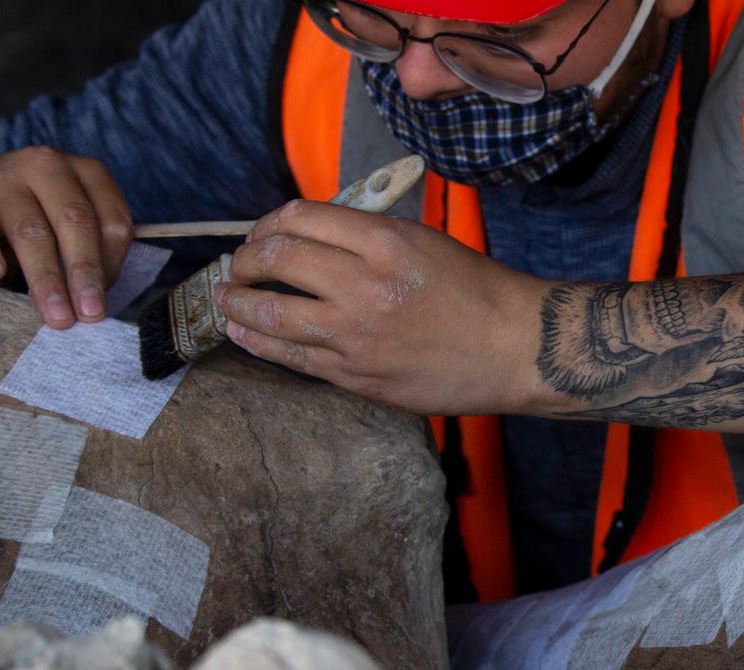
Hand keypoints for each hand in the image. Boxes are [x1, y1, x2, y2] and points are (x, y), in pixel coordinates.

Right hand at [0, 146, 132, 327]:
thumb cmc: (32, 222)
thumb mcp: (70, 230)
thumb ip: (92, 252)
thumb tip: (98, 300)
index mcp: (85, 172)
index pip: (112, 218)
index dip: (113, 263)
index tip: (104, 300)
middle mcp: (46, 166)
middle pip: (74, 220)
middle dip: (84, 272)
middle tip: (90, 315)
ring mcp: (1, 176)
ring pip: (29, 229)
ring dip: (45, 276)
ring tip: (56, 315)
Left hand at [213, 200, 554, 414]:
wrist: (516, 348)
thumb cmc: (477, 291)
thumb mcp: (423, 240)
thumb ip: (366, 237)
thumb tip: (309, 238)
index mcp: (385, 242)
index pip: (300, 218)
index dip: (268, 223)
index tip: (263, 233)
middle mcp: (364, 286)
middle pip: (276, 259)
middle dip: (245, 260)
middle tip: (238, 266)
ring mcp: (357, 336)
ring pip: (272, 313)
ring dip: (237, 303)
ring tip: (226, 299)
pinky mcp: (357, 377)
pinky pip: (293, 356)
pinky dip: (259, 341)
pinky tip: (244, 333)